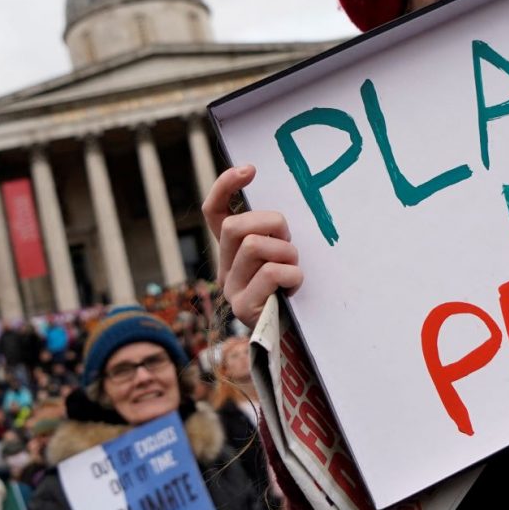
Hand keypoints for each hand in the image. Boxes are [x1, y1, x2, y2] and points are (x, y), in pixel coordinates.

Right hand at [202, 165, 302, 324]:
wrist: (294, 339)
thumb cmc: (293, 291)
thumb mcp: (282, 254)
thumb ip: (273, 234)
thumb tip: (281, 211)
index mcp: (231, 251)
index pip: (213, 212)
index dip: (224, 186)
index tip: (250, 170)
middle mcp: (224, 268)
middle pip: (235, 226)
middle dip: (271, 223)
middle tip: (288, 240)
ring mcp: (232, 289)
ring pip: (255, 246)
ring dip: (286, 252)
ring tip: (294, 269)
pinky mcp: (244, 308)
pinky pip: (271, 273)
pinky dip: (292, 274)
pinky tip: (295, 287)